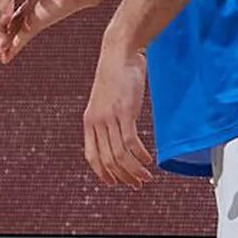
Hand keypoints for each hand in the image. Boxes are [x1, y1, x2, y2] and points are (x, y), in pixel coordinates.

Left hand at [83, 37, 154, 186]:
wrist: (119, 53)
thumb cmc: (115, 76)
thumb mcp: (105, 102)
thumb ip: (107, 120)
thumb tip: (117, 138)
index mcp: (89, 122)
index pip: (92, 156)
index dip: (102, 173)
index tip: (114, 183)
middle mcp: (97, 122)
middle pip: (107, 160)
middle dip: (123, 176)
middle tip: (136, 184)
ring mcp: (110, 117)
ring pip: (119, 154)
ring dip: (134, 170)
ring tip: (144, 176)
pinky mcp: (125, 111)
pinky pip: (130, 141)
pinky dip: (140, 155)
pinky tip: (148, 159)